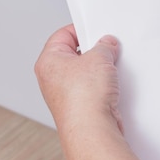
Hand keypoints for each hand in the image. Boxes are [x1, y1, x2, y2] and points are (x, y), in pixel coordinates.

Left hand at [35, 24, 150, 159]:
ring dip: (99, 70)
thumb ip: (104, 46)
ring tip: (110, 68)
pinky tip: (112, 85)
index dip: (81, 29)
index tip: (96, 29)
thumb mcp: (99, 57)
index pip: (63, 35)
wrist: (92, 130)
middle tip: (106, 48)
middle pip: (74, 54)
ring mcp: (65, 94)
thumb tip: (106, 44)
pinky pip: (92, 89)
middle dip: (93, 51)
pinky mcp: (80, 107)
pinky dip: (103, 86)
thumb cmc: (83, 98)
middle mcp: (52, 78)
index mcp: (48, 61)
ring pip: (85, 73)